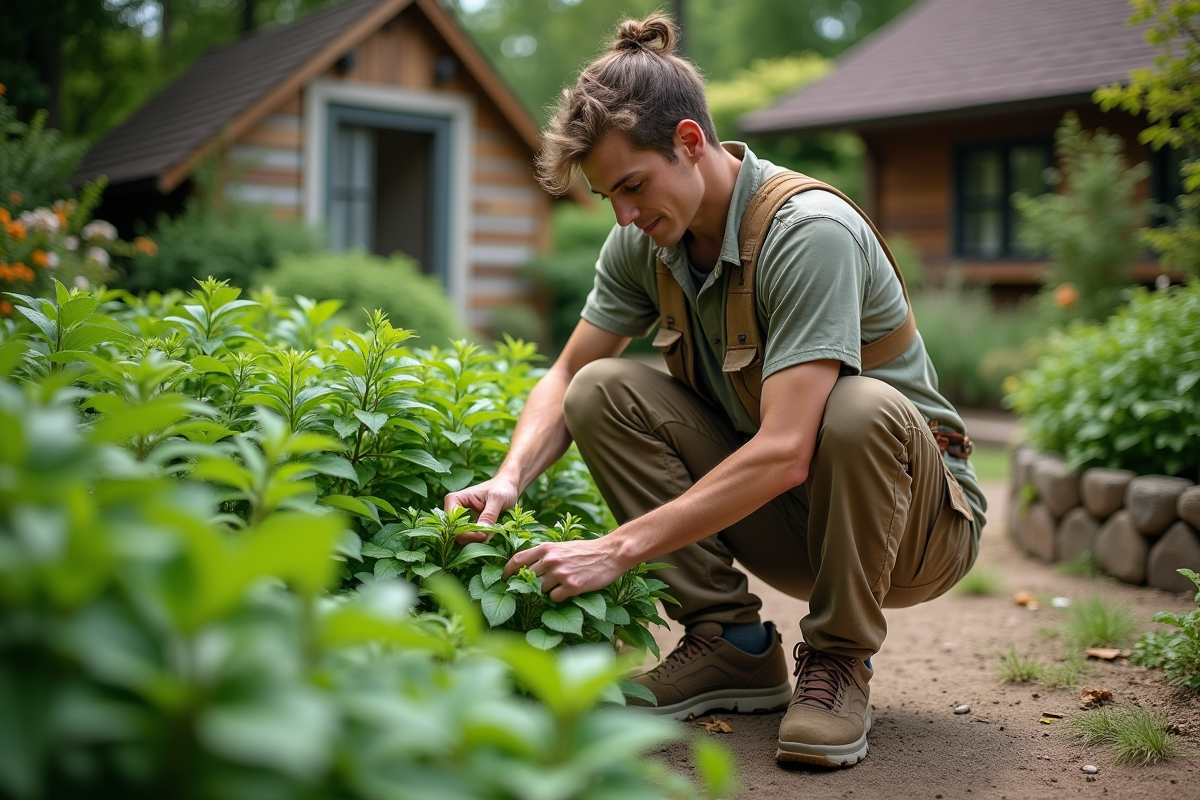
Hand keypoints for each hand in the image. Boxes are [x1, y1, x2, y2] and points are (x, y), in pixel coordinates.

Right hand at [444, 473, 520, 542]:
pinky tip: (489, 535)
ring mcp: (460, 518)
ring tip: (490, 535)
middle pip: (455, 533)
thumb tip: (482, 534)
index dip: (466, 533)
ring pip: (462, 538)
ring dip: (475, 540)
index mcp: (454, 499)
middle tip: (488, 537)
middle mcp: (453, 510)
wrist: (509, 486)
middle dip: (471, 538)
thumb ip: (489, 515)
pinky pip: (469, 538)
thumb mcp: (498, 498)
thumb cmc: (503, 487)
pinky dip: (478, 540)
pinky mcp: (468, 525)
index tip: (484, 535)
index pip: (453, 523)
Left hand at [503, 538, 625, 601]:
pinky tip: (569, 590)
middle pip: (527, 578)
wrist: (610, 553)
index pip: (517, 560)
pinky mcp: (572, 586)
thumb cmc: (586, 550)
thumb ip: (545, 554)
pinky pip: (554, 598)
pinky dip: (558, 597)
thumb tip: (527, 567)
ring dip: (547, 591)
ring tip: (560, 585)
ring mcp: (560, 574)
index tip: (504, 579)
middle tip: (533, 590)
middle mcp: (550, 560)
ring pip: (540, 590)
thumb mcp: (562, 546)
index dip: (507, 571)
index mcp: (546, 548)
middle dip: (528, 585)